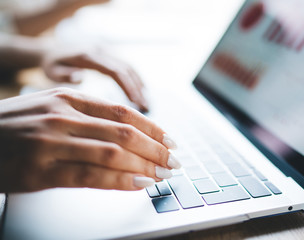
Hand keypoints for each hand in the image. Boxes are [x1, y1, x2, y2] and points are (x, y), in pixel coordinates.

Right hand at [0, 88, 179, 192]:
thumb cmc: (17, 125)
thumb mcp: (52, 107)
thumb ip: (88, 116)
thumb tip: (129, 130)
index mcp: (69, 99)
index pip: (124, 112)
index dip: (153, 128)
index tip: (170, 141)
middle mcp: (63, 117)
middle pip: (125, 133)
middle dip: (156, 149)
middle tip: (174, 161)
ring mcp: (51, 143)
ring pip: (113, 154)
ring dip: (145, 166)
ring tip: (163, 174)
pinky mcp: (41, 171)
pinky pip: (91, 176)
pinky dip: (120, 181)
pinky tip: (139, 184)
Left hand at [41, 49, 148, 111]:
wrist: (52, 48)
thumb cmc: (51, 64)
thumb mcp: (51, 70)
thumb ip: (63, 75)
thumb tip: (81, 78)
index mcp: (89, 56)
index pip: (115, 71)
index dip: (129, 87)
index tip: (137, 105)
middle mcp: (102, 50)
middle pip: (126, 70)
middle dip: (138, 90)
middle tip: (147, 109)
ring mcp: (108, 51)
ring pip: (130, 67)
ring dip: (140, 85)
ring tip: (146, 105)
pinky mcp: (110, 54)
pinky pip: (127, 66)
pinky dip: (136, 79)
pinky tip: (142, 93)